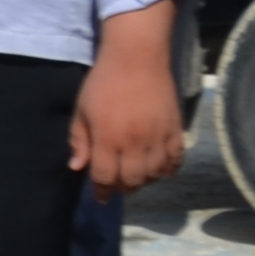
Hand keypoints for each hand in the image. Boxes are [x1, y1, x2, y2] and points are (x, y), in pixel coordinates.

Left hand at [70, 6, 186, 195]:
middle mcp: (135, 142)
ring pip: (155, 174)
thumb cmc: (103, 82)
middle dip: (122, 187)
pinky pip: (176, 160)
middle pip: (132, 180)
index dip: (101, 192)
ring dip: (144, 180)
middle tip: (117, 184)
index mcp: (108, 138)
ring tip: (136, 174)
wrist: (137, 57)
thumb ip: (79, 141)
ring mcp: (159, 136)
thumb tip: (77, 169)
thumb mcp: (82, 110)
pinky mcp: (176, 129)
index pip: (105, 177)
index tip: (100, 197)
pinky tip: (158, 167)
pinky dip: (167, 169)